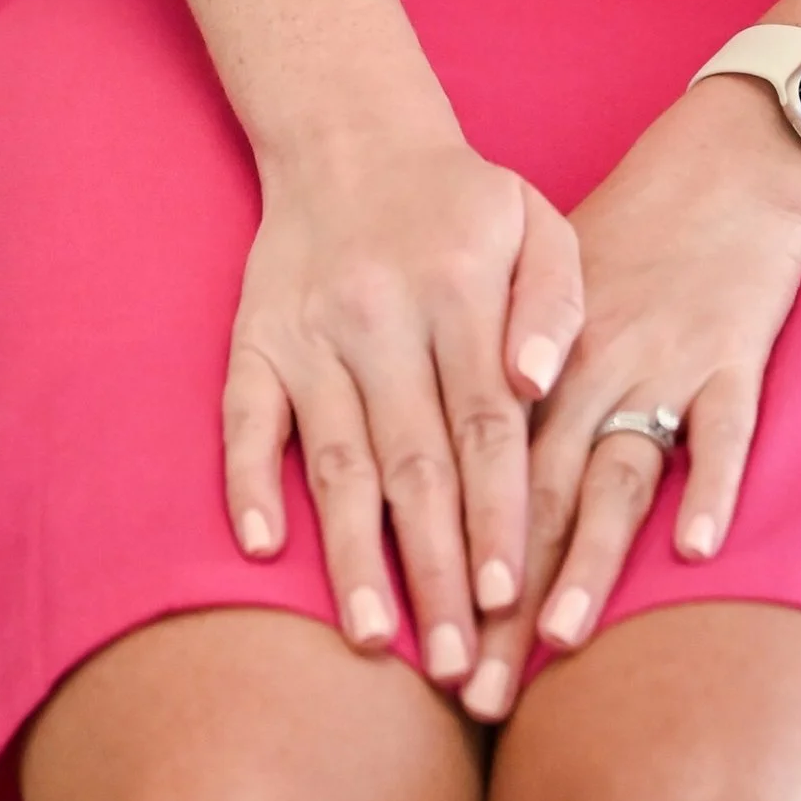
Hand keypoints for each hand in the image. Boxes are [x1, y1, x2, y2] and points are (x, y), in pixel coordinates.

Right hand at [224, 124, 582, 689]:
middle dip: (434, 570)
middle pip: (412, 462)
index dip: (495, 515)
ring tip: (375, 640)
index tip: (507, 597)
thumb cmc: (461, 202)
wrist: (350, 135)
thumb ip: (557, 299)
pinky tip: (265, 551)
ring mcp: (309, 333)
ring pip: (333, 458)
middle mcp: (379, 317)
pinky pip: (243, 419)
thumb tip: (540, 380)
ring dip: (352, 554)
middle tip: (457, 665)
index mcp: (457, 290)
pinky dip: (249, 484)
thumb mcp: (536, 220)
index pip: (483, 425)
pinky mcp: (253, 339)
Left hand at [458, 74, 800, 721]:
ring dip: (587, 557)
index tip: (422, 654)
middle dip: (503, 601)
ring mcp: (662, 361)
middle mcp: (587, 368)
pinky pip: (724, 427)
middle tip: (475, 692)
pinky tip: (699, 545)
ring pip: (618, 472)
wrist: (725, 166)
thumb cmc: (631, 238)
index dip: (450, 571)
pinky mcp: (733, 354)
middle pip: (537, 498)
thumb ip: (501, 380)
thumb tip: (439, 478)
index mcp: (532, 358)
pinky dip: (712, 481)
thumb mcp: (547, 301)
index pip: (476, 481)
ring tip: (557, 635)